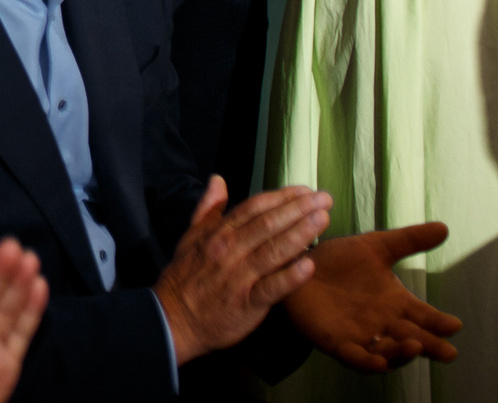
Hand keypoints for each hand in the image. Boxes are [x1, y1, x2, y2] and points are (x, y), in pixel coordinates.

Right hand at [153, 177, 330, 362]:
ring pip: (273, 251)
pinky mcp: (247, 302)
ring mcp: (239, 276)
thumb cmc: (185, 277)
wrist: (174, 318)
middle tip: (324, 199)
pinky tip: (309, 266)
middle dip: (298, 210)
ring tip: (322, 220)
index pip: (254, 208)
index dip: (281, 197)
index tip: (304, 190)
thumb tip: (218, 180)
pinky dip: (290, 276)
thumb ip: (208, 208)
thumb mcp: (190, 236)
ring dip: (300, 234)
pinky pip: (271, 287)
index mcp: (218, 232)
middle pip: (268, 225)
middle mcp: (229, 250)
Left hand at [281, 224, 459, 371]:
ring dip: (403, 354)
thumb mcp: (375, 246)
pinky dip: (369, 361)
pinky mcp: (337, 342)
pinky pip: (356, 357)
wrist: (298, 266)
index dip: (439, 322)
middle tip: (449, 352)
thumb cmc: (340, 261)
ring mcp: (361, 335)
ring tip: (416, 347)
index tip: (455, 324)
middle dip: (431, 346)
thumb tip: (444, 228)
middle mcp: (383, 323)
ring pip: (388, 352)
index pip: (423, 316)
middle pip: (413, 339)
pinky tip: (380, 361)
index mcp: (395, 302)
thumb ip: (408, 240)